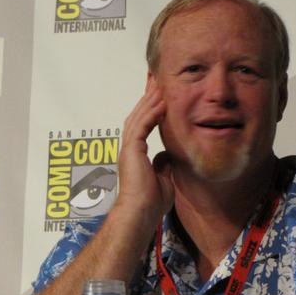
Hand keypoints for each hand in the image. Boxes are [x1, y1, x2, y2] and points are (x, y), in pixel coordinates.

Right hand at [116, 78, 173, 223]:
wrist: (141, 213)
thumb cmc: (151, 202)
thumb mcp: (163, 178)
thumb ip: (163, 165)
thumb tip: (166, 156)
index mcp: (136, 154)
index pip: (143, 125)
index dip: (150, 110)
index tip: (159, 96)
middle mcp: (129, 148)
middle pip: (138, 116)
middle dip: (147, 98)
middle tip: (156, 81)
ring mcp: (128, 148)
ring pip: (138, 117)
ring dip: (149, 101)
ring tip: (159, 85)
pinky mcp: (131, 150)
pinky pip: (141, 126)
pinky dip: (151, 113)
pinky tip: (161, 102)